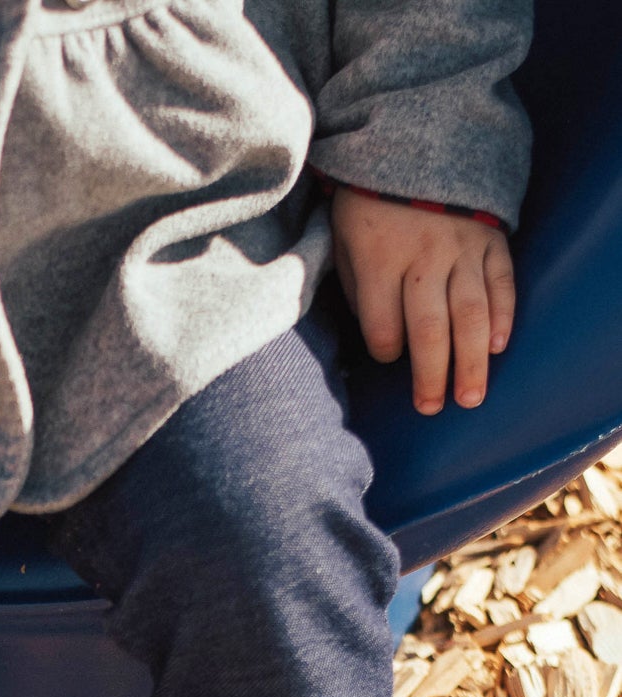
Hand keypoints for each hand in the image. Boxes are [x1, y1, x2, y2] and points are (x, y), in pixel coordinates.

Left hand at [330, 186, 514, 414]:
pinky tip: (498, 347)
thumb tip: (371, 337)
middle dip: (431, 374)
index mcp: (380, 260)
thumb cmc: (367, 204)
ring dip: (471, 360)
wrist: (415, 140)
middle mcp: (425, 258)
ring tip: (470, 396)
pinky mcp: (492, 239)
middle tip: (433, 408)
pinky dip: (503, 315)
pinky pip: (503, 282)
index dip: (385, 348)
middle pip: (431, 328)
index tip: (387, 358)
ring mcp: (464, 249)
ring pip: (472, 313)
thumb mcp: (342, 241)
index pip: (383, 324)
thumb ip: (355, 287)